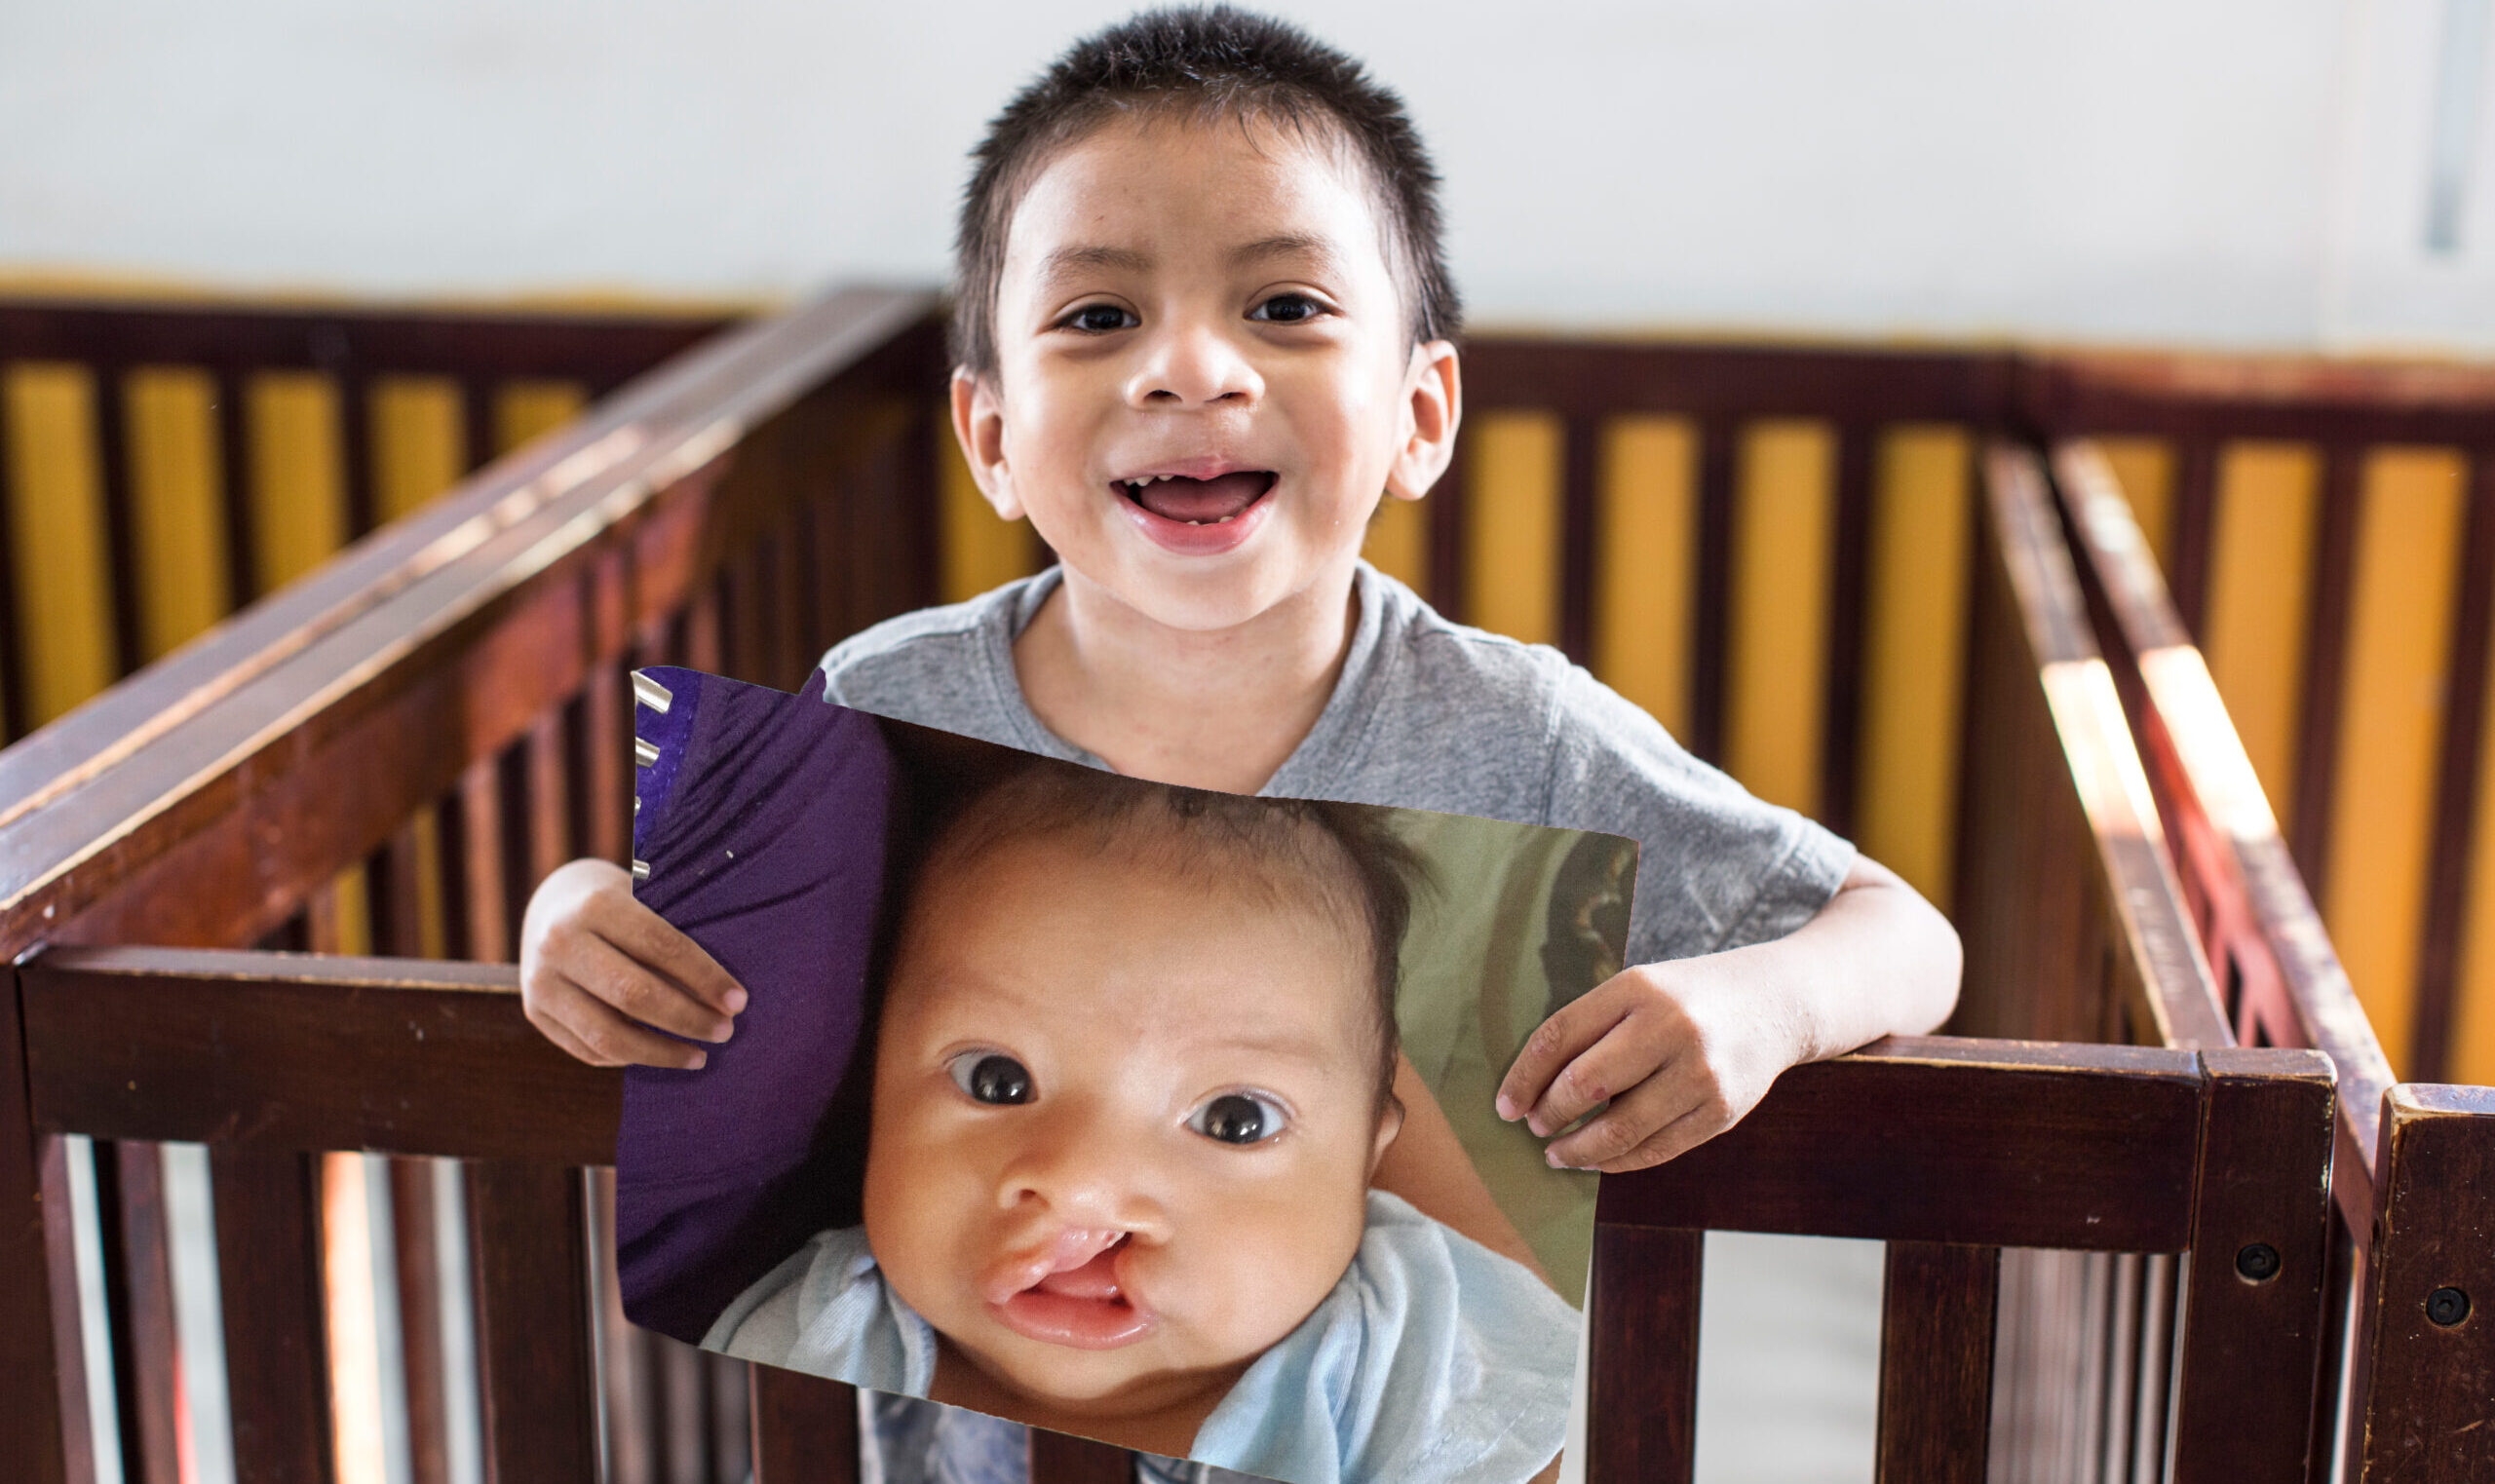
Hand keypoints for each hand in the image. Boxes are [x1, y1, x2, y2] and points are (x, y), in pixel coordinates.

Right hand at [519, 857, 746, 1068]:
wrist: (551, 905)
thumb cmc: (620, 904)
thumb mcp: (644, 901)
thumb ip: (675, 937)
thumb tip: (726, 995)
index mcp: (595, 904)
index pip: (661, 946)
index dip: (704, 978)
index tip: (738, 1002)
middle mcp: (560, 943)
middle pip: (634, 995)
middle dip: (688, 1019)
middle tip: (726, 1031)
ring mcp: (541, 982)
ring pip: (608, 1036)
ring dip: (662, 1052)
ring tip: (700, 1056)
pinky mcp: (534, 1014)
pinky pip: (590, 1050)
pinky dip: (631, 1057)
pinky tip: (660, 1053)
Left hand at [1493, 951, 1798, 1173]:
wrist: (1777, 1002)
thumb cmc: (1688, 998)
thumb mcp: (1639, 990)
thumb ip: (1589, 1029)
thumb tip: (1527, 1092)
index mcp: (1637, 988)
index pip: (1559, 1036)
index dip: (1523, 1078)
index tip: (1505, 1108)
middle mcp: (1671, 1027)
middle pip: (1584, 1084)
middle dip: (1549, 1115)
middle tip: (1535, 1127)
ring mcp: (1700, 1072)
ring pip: (1620, 1129)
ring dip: (1577, 1150)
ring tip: (1558, 1153)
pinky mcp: (1722, 1111)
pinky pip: (1656, 1149)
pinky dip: (1617, 1162)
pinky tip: (1599, 1159)